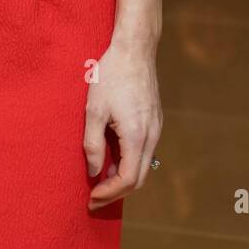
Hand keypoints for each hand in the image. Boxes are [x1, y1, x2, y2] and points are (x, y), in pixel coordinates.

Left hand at [83, 39, 161, 209]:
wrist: (135, 50)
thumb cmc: (111, 76)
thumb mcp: (94, 110)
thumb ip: (93, 144)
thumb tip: (95, 172)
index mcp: (137, 135)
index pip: (128, 179)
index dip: (110, 193)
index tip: (92, 198)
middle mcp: (152, 136)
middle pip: (139, 178)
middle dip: (117, 192)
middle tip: (94, 198)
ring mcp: (156, 128)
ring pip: (143, 166)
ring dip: (123, 178)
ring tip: (100, 180)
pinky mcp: (155, 121)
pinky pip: (144, 151)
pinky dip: (129, 162)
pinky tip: (112, 159)